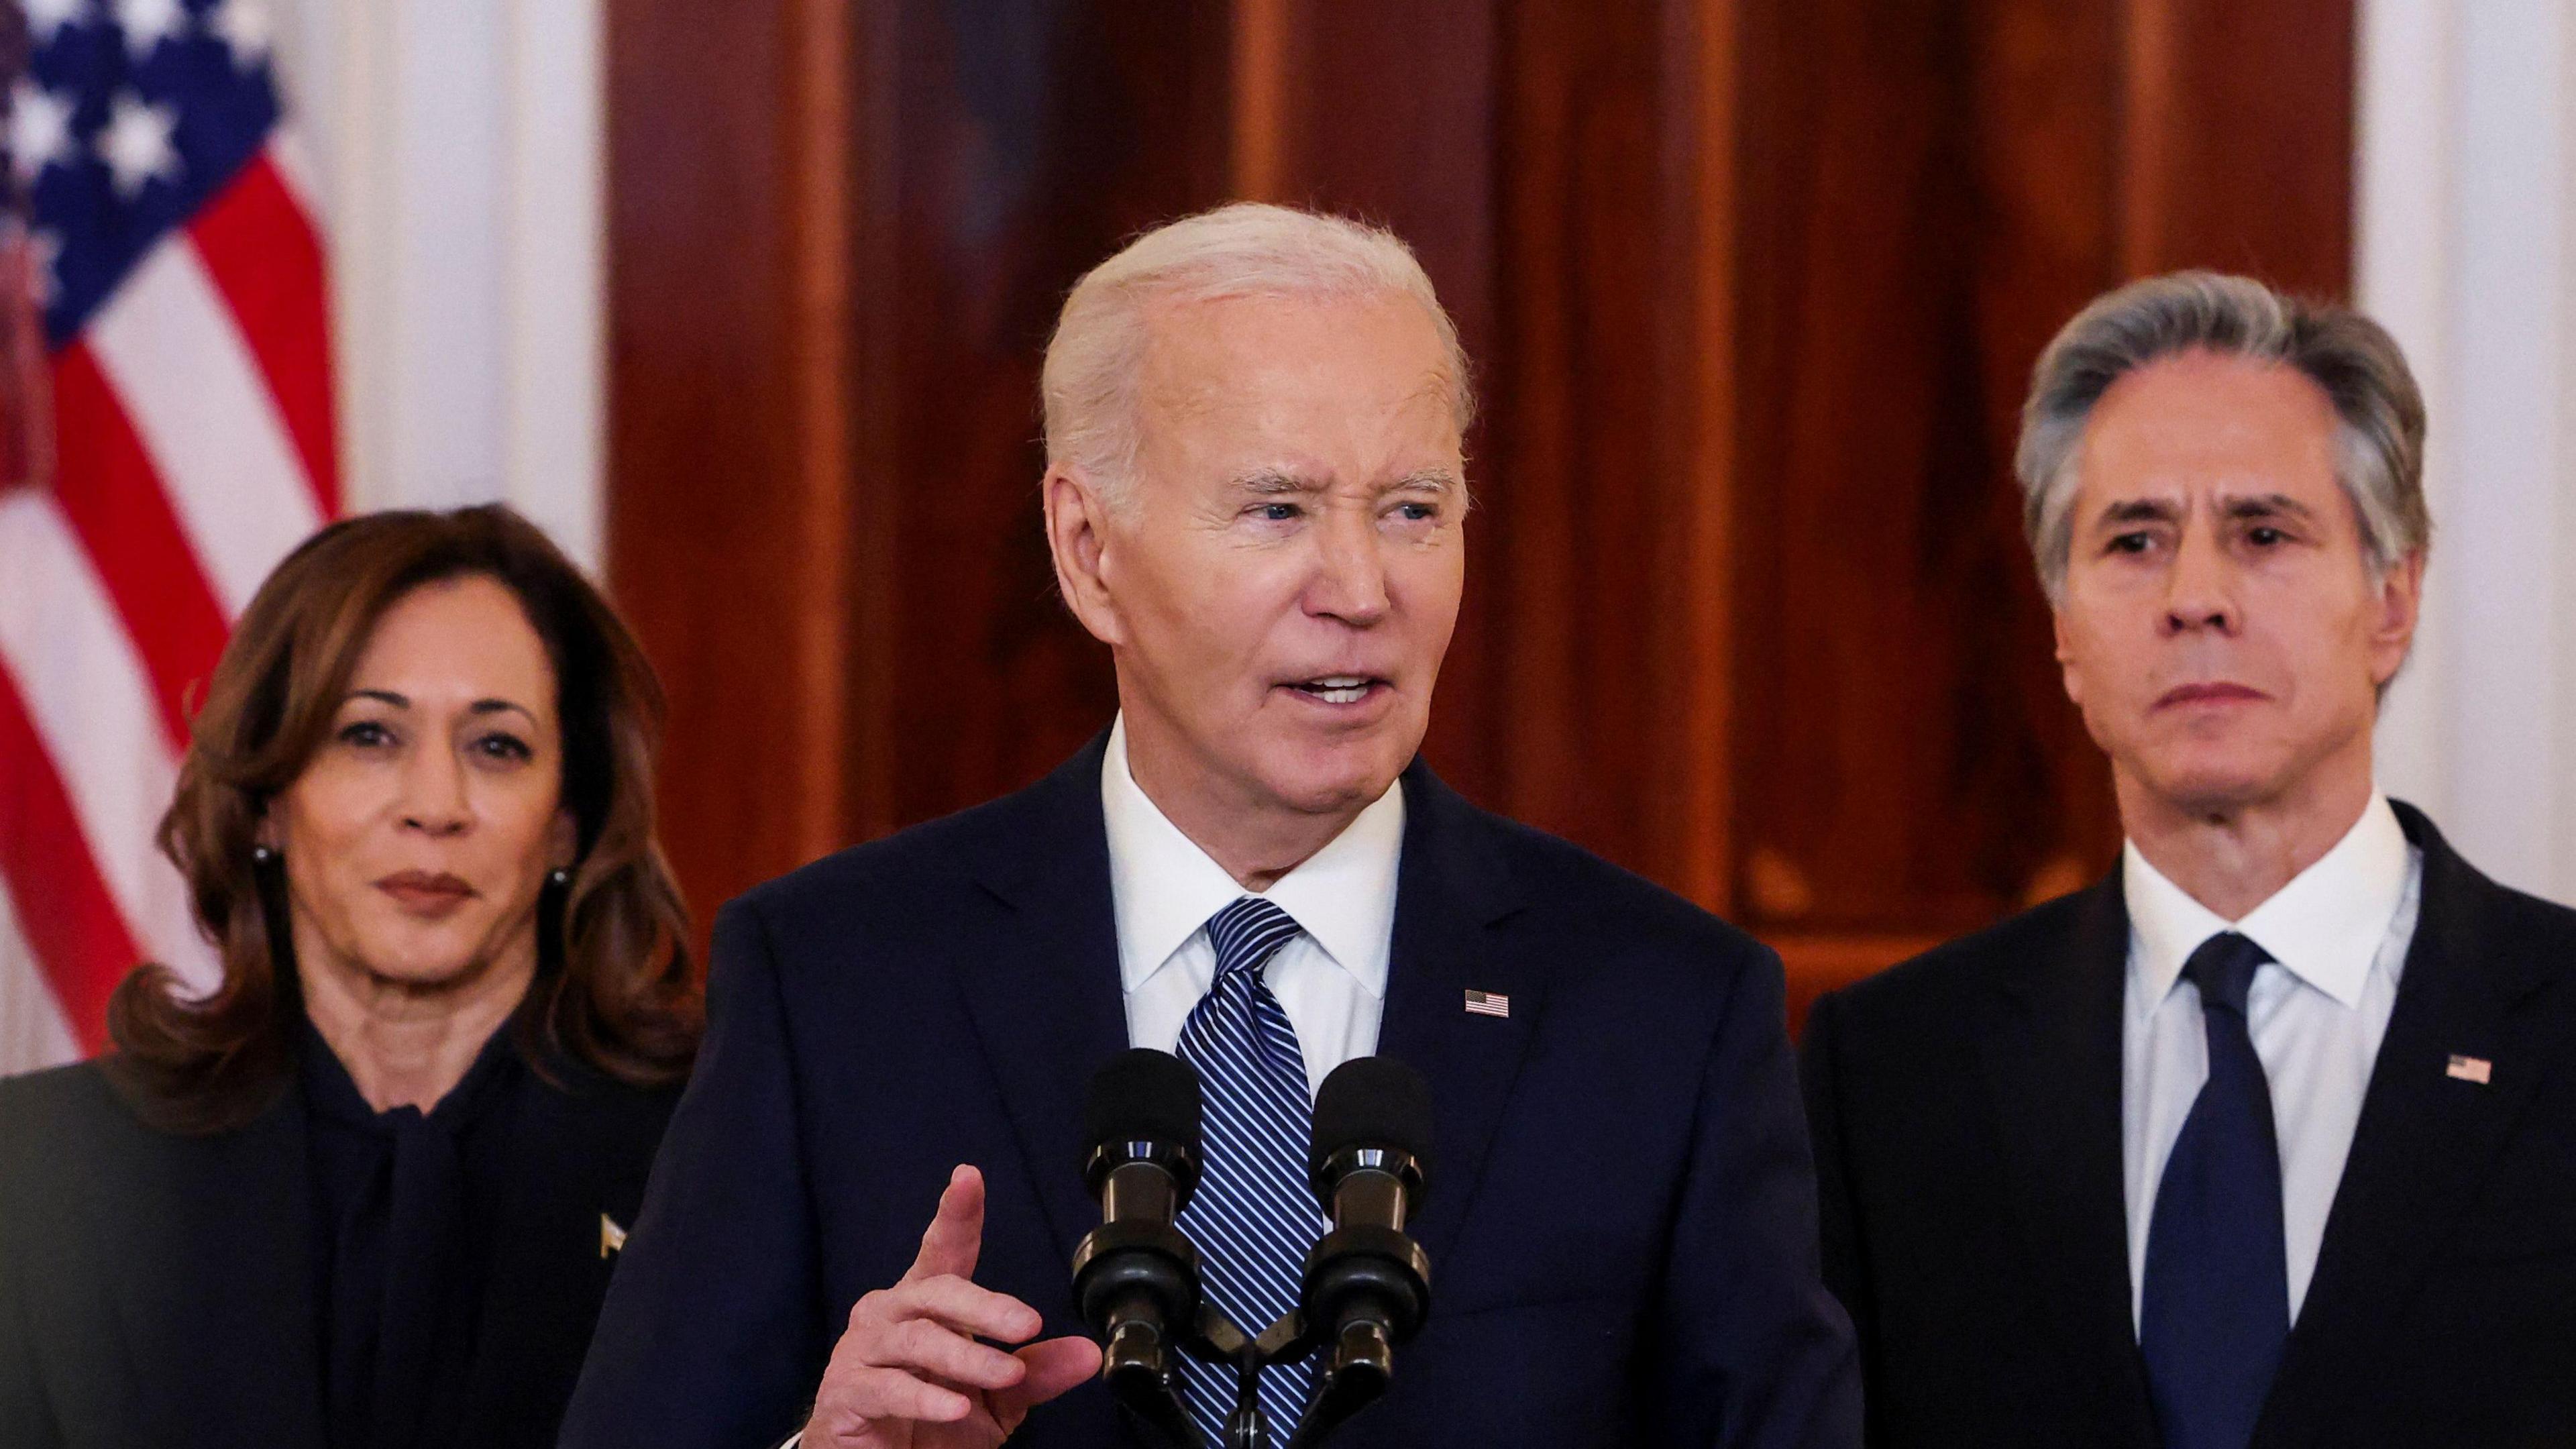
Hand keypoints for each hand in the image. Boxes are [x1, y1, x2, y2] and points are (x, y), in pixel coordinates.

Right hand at [803, 1165, 1102, 1447]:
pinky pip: (888, 1388)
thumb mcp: (995, 1400)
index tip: (969, 1177)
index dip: (956, 1214)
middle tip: (1026, 1324)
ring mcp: (862, 1351)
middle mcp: (890, 1314)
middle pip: (937, 1292)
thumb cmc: (930, 1425)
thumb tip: (1087, 1354)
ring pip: (918, 1340)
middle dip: (985, 1306)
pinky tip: (954, 1407)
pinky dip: (925, 1397)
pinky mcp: (845, 1392)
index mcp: (926, 1304)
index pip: (944, 1250)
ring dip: (967, 1359)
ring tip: (1007, 1373)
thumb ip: (1034, 1374)